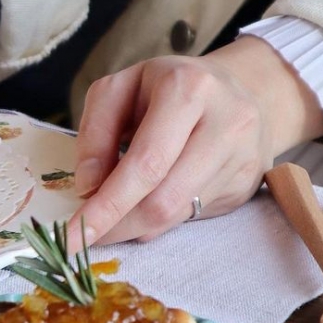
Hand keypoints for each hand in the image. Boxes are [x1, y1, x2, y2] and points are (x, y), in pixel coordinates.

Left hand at [70, 37, 322, 244]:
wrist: (239, 86)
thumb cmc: (165, 88)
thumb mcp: (118, 90)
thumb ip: (95, 134)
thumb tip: (88, 188)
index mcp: (188, 89)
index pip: (146, 163)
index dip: (108, 206)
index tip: (73, 237)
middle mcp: (226, 122)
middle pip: (163, 199)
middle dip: (117, 225)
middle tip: (86, 236)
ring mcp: (243, 156)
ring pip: (178, 214)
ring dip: (136, 226)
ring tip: (114, 216)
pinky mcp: (249, 183)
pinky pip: (194, 216)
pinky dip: (160, 220)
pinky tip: (148, 203)